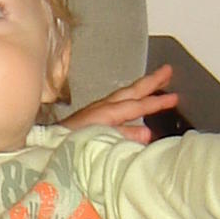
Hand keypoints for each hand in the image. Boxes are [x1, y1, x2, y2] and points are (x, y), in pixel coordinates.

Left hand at [60, 63, 178, 144]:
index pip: (136, 105)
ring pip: (124, 94)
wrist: (45, 148)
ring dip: (141, 87)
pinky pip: (117, 102)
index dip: (156, 102)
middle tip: (168, 70)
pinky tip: (134, 103)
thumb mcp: (101, 142)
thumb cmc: (71, 146)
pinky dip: (130, 97)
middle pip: (131, 91)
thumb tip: (146, 132)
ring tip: (156, 81)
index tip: (174, 97)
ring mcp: (96, 110)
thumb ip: (124, 136)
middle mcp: (102, 107)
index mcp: (105, 113)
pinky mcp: (91, 117)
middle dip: (151, 81)